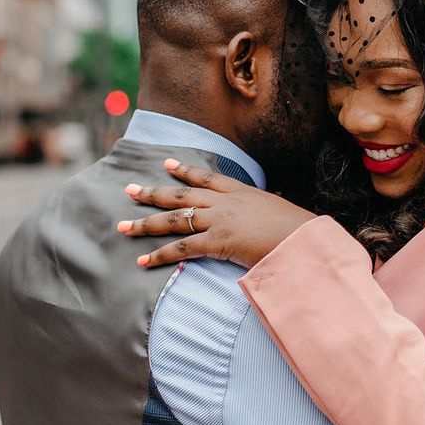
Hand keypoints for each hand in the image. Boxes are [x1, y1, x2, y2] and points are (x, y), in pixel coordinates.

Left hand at [117, 158, 316, 268]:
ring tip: (122, 226)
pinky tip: (143, 260)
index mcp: (240, 191)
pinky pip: (182, 248)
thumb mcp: (276, 210)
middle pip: (181, 195)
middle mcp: (225, 201)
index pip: (206, 177)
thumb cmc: (296, 228)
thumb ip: (261, 210)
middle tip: (129, 189)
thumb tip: (262, 214)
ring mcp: (219, 220)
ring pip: (174, 219)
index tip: (167, 164)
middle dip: (152, 193)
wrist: (302, 237)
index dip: (185, 171)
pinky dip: (160, 255)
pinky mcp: (217, 241)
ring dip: (146, 223)